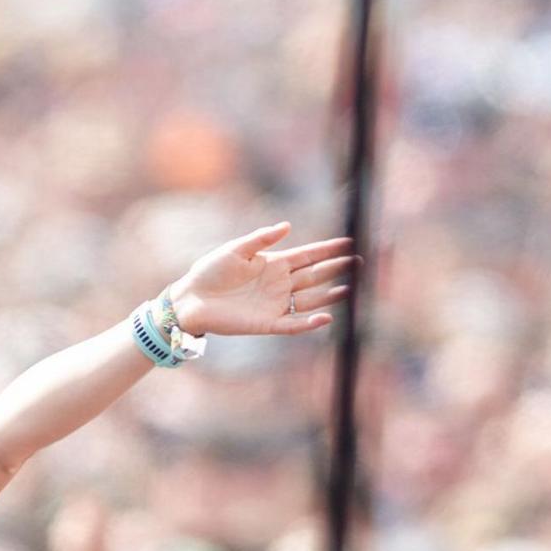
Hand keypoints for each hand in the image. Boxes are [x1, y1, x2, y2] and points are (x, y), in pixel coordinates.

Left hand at [165, 223, 354, 336]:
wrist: (191, 299)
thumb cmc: (210, 271)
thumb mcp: (236, 249)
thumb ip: (261, 238)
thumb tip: (287, 226)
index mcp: (273, 263)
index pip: (308, 255)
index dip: (328, 250)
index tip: (348, 243)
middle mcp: (279, 284)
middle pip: (316, 276)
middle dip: (337, 269)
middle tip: (360, 262)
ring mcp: (275, 304)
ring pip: (311, 299)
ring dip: (331, 295)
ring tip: (351, 288)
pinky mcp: (266, 324)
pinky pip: (293, 324)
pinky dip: (309, 322)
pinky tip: (325, 317)